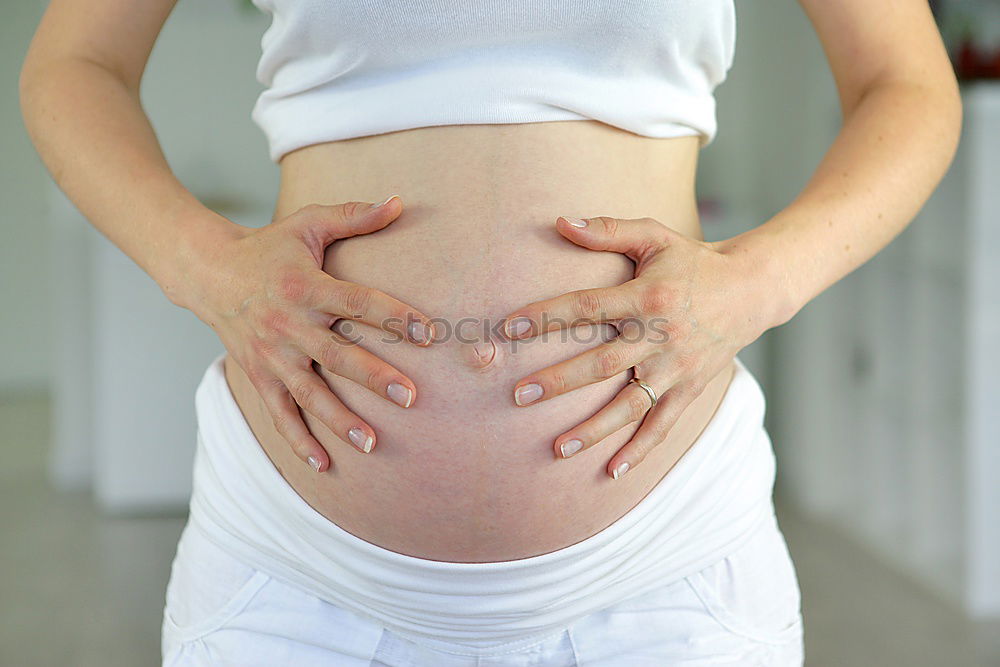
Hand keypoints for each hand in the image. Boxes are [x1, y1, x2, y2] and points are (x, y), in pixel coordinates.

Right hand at [185, 196, 433, 472]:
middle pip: (338, 355)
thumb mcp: (307, 223)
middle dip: (374, 378)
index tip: (430, 332)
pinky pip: (280, 413)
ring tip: (372, 444)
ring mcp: (272, 355)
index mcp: (306, 286)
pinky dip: (299, 439)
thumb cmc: (268, 247)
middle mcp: (289, 324)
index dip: (394, 316)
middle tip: (410, 398)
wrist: (207, 271)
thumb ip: (353, 215)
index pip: (358, 302)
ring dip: (341, 420)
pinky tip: (323, 464)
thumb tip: (397, 201)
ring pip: (310, 393)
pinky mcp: (258, 375)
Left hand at [501, 215, 775, 478]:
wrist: (753, 289)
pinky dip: (640, 449)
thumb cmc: (694, 261)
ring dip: (593, 429)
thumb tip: (560, 222)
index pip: (587, 307)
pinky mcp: (690, 388)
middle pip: (602, 363)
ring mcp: (676, 368)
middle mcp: (660, 336)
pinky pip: (662, 424)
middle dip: (559, 381)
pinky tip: (612, 470)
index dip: (547, 316)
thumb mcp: (655, 236)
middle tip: (518, 395)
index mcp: (646, 297)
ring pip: (629, 405)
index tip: (509, 328)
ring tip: (556, 448)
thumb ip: (608, 229)